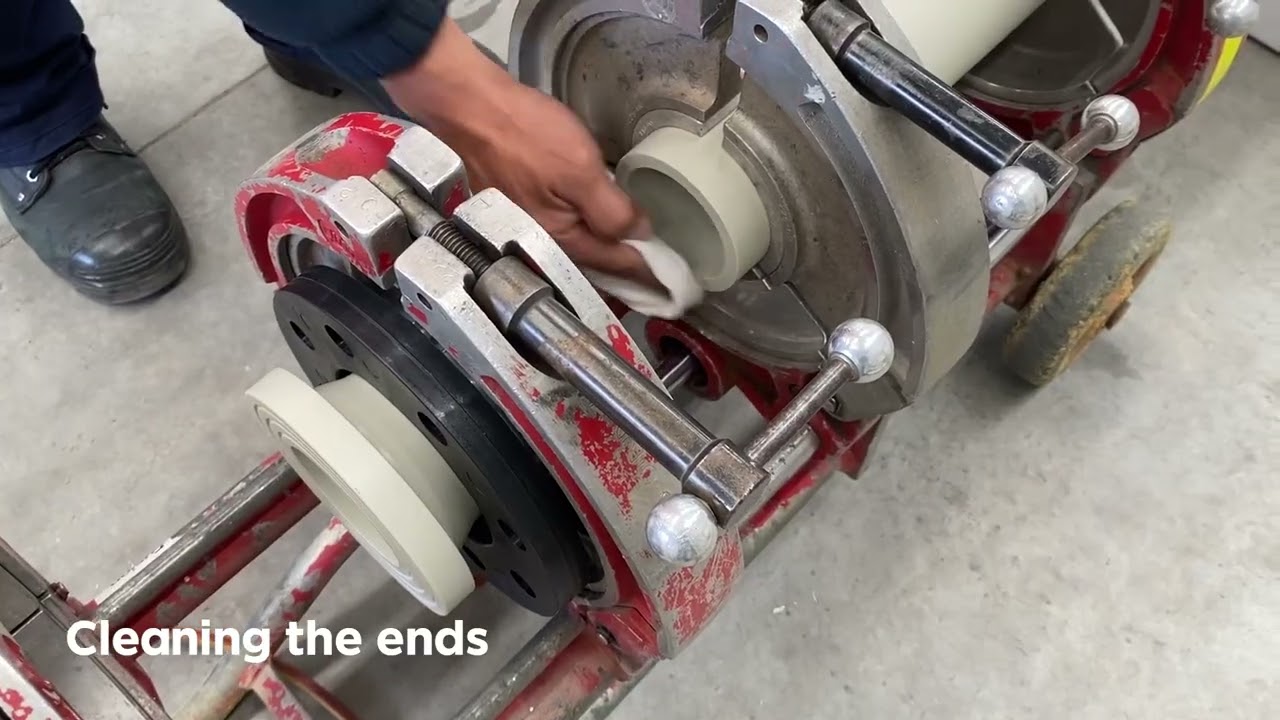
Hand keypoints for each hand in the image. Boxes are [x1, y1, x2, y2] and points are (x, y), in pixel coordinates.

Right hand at [382, 21, 655, 283]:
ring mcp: (528, 225)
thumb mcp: (580, 170)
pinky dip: (585, 230)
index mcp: (560, 240)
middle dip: (626, 268)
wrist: (469, 107)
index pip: (616, 264)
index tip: (673, 284)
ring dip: (606, 250)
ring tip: (634, 252)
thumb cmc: (524, 135)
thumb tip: (641, 235)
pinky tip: (596, 223)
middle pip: (594, 262)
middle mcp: (542, 242)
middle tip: (658, 273)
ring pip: (578, 245)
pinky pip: (562, 227)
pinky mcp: (520, 206)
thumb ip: (612, 210)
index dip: (648, 271)